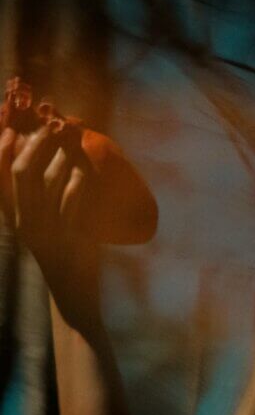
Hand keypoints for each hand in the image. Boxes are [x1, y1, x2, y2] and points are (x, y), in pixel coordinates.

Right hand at [0, 122, 98, 305]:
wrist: (73, 291)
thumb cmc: (59, 252)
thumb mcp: (39, 225)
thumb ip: (35, 197)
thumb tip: (42, 158)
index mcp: (13, 217)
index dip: (1, 149)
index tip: (12, 128)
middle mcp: (24, 222)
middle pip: (23, 172)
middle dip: (38, 142)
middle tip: (53, 123)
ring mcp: (47, 228)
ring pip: (49, 181)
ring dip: (63, 154)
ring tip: (74, 136)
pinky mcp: (71, 235)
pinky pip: (73, 198)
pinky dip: (80, 178)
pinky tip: (86, 167)